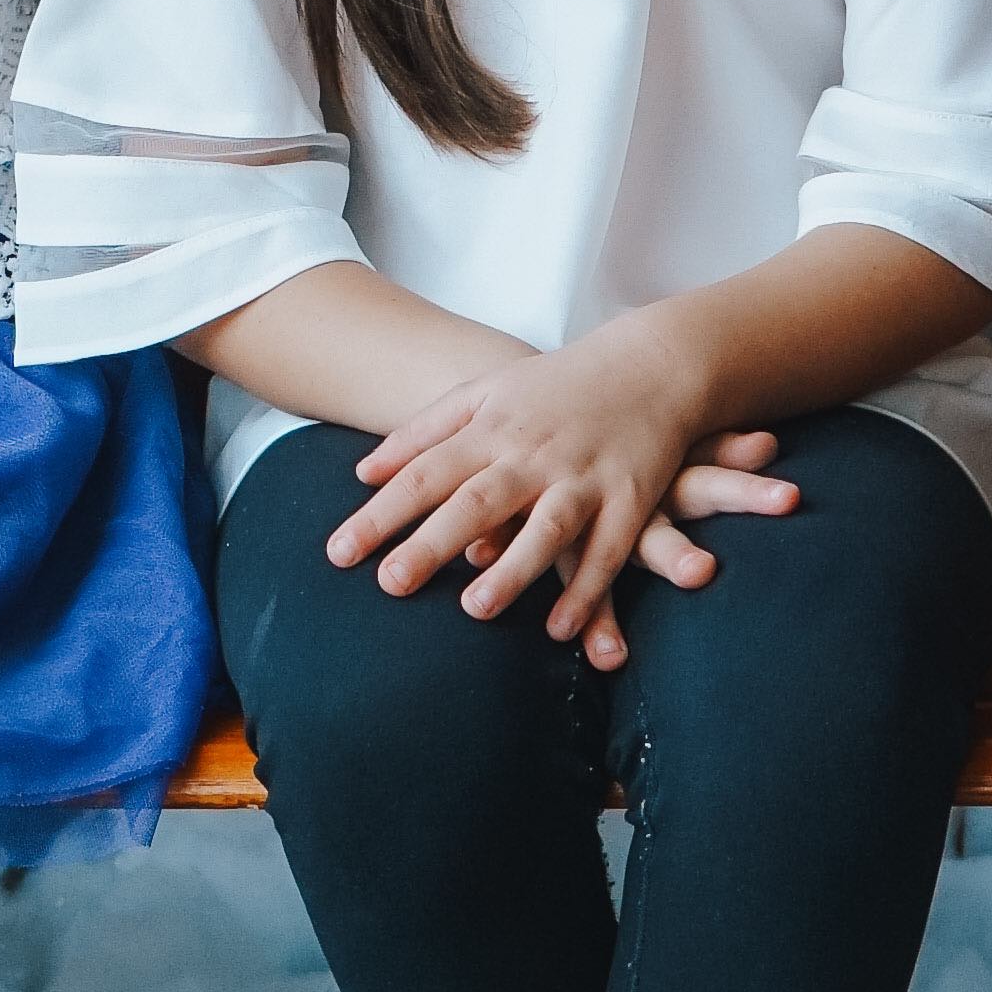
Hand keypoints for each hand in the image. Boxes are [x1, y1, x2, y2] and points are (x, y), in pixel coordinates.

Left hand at [323, 316, 799, 667]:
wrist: (652, 363)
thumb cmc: (557, 385)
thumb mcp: (485, 391)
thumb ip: (422, 431)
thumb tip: (362, 473)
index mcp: (492, 429)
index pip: (425, 474)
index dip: (381, 513)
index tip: (339, 553)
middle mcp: (535, 454)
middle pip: (477, 501)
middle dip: (433, 543)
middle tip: (389, 584)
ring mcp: (586, 477)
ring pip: (546, 527)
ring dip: (514, 569)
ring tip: (475, 609)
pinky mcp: (632, 499)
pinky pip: (609, 552)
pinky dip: (588, 590)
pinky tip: (560, 628)